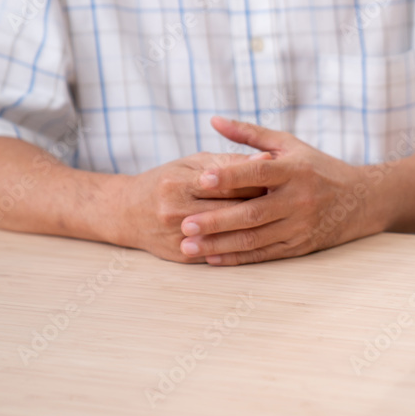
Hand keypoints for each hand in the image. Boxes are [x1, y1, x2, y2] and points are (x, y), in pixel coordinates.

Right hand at [116, 152, 269, 262]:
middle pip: (231, 210)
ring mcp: (178, 238)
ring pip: (229, 234)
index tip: (282, 177)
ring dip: (257, 226)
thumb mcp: (193, 163)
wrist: (126, 212)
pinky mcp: (183, 257)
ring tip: (279, 217)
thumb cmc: (167, 180)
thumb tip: (268, 159)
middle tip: (288, 198)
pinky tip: (263, 238)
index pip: (229, 183)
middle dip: (263, 203)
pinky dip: (242, 246)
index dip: (259, 180)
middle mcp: (175, 212)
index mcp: (179, 184)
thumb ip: (229, 162)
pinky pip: (220, 252)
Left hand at [178, 117, 384, 265]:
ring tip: (188, 246)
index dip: (230, 176)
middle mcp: (299, 199)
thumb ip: (250, 134)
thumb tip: (212, 120)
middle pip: (252, 212)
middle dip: (216, 220)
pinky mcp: (300, 247)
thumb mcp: (289, 145)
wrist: (362, 201)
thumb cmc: (319, 167)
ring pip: (255, 238)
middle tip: (183, 223)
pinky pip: (264, 255)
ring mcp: (300, 226)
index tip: (201, 180)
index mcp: (295, 170)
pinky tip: (213, 258)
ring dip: (219, 244)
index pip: (259, 172)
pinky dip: (237, 258)